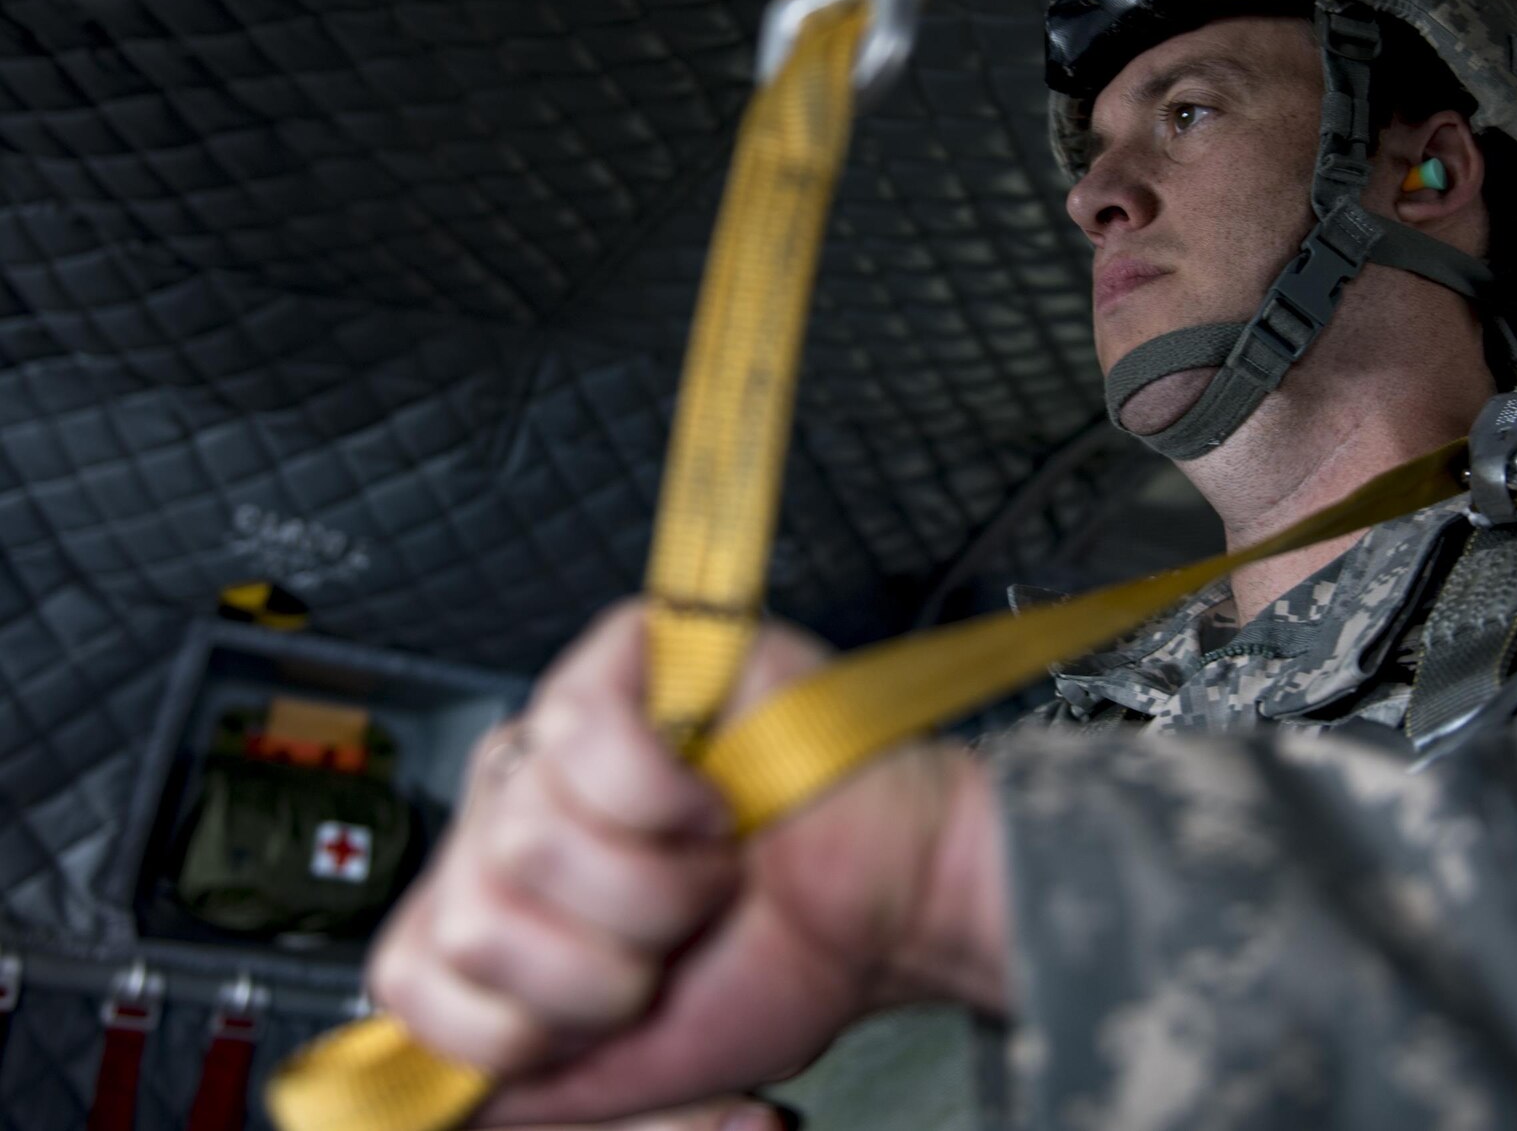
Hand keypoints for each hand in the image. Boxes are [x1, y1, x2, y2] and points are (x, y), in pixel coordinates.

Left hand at [366, 601, 1008, 1126]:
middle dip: (607, 960)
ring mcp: (556, 734)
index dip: (525, 1021)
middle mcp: (508, 813)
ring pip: (526, 835)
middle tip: (678, 930)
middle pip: (474, 916)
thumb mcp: (618, 1073)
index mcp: (495, 906)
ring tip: (705, 861)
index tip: (614, 1009)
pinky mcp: (617, 657)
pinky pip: (576, 736)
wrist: (887, 909)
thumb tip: (400, 1090)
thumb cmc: (777, 962)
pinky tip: (706, 799)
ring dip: (653, 884)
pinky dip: (666, 796)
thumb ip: (504, 1088)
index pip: (409, 977)